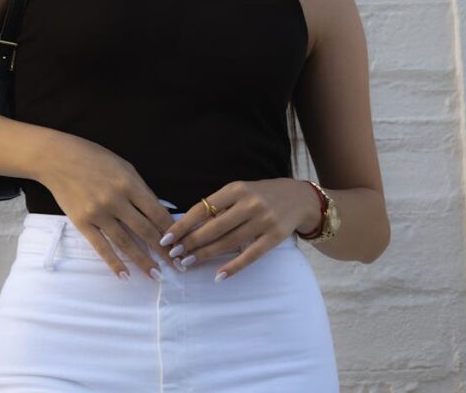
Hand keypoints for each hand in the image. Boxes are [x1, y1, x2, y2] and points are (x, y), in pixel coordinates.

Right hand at [38, 132, 180, 280]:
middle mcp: (115, 200)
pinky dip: (114, 263)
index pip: (156, 212)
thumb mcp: (124, 167)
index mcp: (129, 183)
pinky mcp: (82, 223)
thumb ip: (141, 189)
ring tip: (155, 275)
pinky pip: (101, 247)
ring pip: (125, 242)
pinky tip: (124, 274)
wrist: (58, 158)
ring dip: (142, 261)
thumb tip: (159, 211)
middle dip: (163, 250)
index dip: (170, 230)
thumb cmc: (94, 158)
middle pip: (145, 230)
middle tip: (176, 265)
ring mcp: (98, 213)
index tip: (180, 243)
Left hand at [157, 178, 321, 280]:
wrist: (298, 198)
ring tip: (188, 263)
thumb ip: (219, 206)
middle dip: (190, 242)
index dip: (183, 224)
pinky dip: (233, 267)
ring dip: (205, 255)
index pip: (202, 208)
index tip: (167, 237)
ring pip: (228, 242)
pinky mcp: (274, 237)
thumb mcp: (240, 191)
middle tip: (173, 254)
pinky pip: (250, 255)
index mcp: (236, 188)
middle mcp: (249, 203)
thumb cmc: (260, 195)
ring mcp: (263, 220)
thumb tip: (188, 227)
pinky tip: (218, 275)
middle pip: (213, 227)